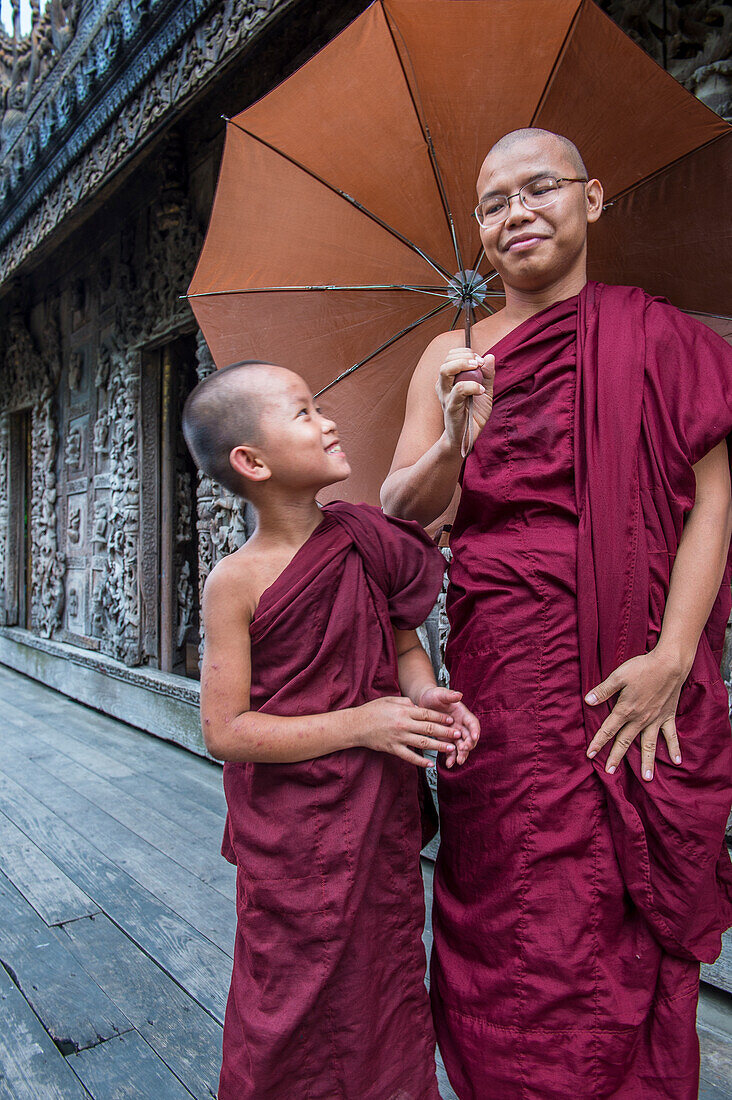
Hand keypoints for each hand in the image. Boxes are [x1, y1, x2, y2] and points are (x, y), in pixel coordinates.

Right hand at [355, 696, 460, 768]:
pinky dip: (420, 761)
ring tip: (450, 748)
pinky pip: (409, 756)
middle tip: (457, 734)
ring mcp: (399, 737)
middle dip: (445, 732)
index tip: (451, 720)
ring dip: (438, 746)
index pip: (427, 714)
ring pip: (423, 742)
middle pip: (429, 728)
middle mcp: (403, 724)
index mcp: (403, 710)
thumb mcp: (389, 700)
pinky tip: (430, 764)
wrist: (356, 725)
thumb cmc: (372, 711)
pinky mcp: (393, 749)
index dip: (441, 718)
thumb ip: (405, 702)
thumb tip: (417, 705)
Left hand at [417, 686, 479, 767]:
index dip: (475, 730)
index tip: (474, 737)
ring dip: (461, 754)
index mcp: (462, 714)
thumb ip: (449, 695)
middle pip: (469, 737)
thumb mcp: (440, 693)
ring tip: (457, 761)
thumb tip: (459, 694)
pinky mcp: (446, 740)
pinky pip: (451, 750)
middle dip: (468, 745)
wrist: (424, 702)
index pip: (472, 723)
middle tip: (463, 750)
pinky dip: (451, 757)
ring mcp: (454, 733)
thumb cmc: (434, 696)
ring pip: (461, 746)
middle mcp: (461, 725)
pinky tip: (448, 763)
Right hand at [436, 348, 494, 451]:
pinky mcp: (451, 407)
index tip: (480, 360)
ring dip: (463, 364)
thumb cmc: (473, 414)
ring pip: (445, 371)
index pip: (451, 356)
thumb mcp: (485, 391)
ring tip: (477, 368)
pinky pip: (458, 390)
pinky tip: (481, 391)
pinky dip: (472, 386)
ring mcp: (445, 396)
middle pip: (446, 360)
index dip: (466, 352)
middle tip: (479, 362)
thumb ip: (487, 375)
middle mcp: (444, 385)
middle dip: (464, 356)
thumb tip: (490, 356)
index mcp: (449, 380)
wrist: (466, 437)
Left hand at [585, 648, 685, 779]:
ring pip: (649, 745)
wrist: (669, 664)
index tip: (590, 755)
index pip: (608, 730)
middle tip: (609, 772)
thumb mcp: (618, 676)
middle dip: (616, 757)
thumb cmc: (642, 668)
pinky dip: (674, 748)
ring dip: (646, 762)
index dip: (597, 743)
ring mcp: (655, 720)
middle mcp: (640, 719)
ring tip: (646, 778)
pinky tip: (677, 762)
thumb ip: (603, 691)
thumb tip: (587, 701)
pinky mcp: (668, 716)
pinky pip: (671, 736)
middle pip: (625, 742)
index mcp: (625, 710)